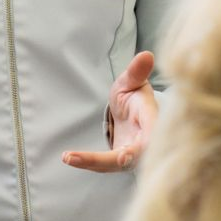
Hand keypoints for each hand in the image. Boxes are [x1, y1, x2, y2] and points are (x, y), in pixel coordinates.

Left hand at [61, 50, 157, 172]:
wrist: (131, 114)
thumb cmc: (134, 96)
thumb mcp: (133, 82)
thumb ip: (136, 72)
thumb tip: (146, 55)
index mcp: (151, 120)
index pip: (152, 133)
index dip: (145, 144)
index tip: (129, 154)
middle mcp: (145, 143)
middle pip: (133, 155)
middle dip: (115, 160)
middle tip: (93, 158)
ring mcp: (132, 156)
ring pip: (114, 164)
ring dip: (91, 162)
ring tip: (69, 157)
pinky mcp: (119, 162)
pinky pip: (103, 165)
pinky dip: (86, 162)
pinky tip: (68, 157)